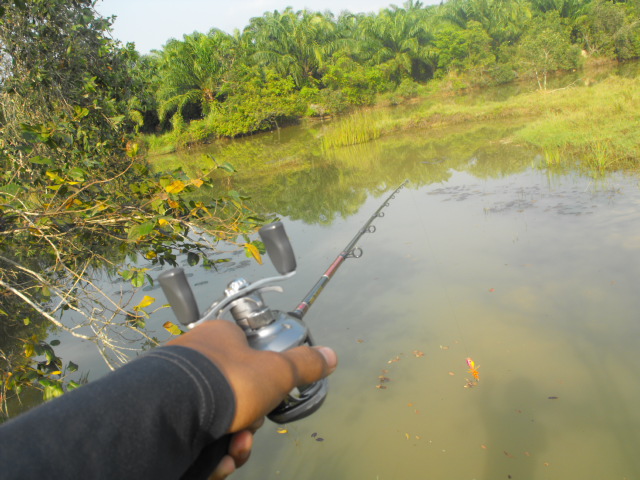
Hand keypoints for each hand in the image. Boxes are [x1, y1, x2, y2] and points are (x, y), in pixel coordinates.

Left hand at [167, 320, 337, 476]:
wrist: (171, 413)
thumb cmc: (229, 381)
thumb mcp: (278, 371)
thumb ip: (305, 365)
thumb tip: (331, 356)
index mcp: (220, 337)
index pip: (249, 354)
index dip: (265, 381)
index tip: (270, 398)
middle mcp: (196, 358)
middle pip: (237, 393)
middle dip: (249, 420)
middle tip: (249, 428)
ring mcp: (177, 386)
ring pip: (219, 418)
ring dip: (234, 441)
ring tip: (232, 449)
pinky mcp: (164, 414)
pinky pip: (196, 434)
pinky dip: (211, 452)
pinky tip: (216, 460)